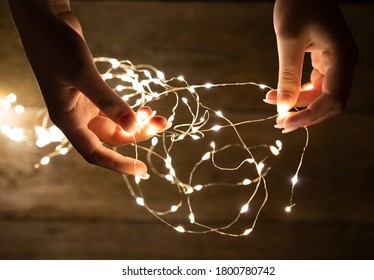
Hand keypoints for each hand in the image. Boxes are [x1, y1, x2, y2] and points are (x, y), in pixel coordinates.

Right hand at [8, 0, 167, 175]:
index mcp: (67, 120)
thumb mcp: (83, 74)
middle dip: (138, 134)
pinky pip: (115, 109)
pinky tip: (145, 107)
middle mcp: (76, 117)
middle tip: (162, 124)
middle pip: (111, 138)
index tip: (141, 171)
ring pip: (116, 123)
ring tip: (158, 115)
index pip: (94, 153)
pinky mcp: (91, 92)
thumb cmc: (56, 46)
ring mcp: (84, 105)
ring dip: (137, 122)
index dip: (117, 164)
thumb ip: (108, 102)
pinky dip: (130, 110)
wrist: (46, 21)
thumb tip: (134, 126)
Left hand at [264, 0, 357, 132]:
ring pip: (323, 95)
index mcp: (342, 57)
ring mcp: (337, 61)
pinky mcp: (326, 60)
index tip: (285, 123)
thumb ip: (288, 75)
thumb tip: (284, 107)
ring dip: (300, 104)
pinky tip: (283, 94)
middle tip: (280, 123)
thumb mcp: (289, 39)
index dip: (310, 116)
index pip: (332, 99)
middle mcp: (344, 62)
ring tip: (273, 103)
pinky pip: (317, 85)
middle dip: (306, 115)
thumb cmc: (297, 4)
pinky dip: (301, 93)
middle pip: (331, 102)